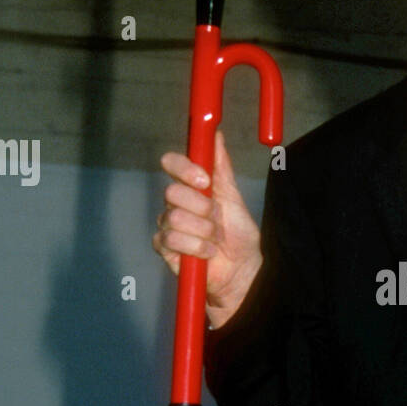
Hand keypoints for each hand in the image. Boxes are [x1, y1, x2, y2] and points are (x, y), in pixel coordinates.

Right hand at [153, 128, 262, 327]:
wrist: (242, 269)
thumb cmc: (238, 234)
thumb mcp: (233, 198)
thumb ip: (222, 168)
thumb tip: (216, 136)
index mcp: (191, 187)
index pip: (173, 164)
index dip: (184, 168)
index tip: (204, 180)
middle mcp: (175, 203)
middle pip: (172, 192)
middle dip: (202, 208)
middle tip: (217, 220)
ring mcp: (167, 225)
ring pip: (174, 218)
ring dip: (203, 232)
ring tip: (215, 241)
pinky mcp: (164, 248)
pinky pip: (171, 240)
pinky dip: (196, 248)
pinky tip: (207, 254)